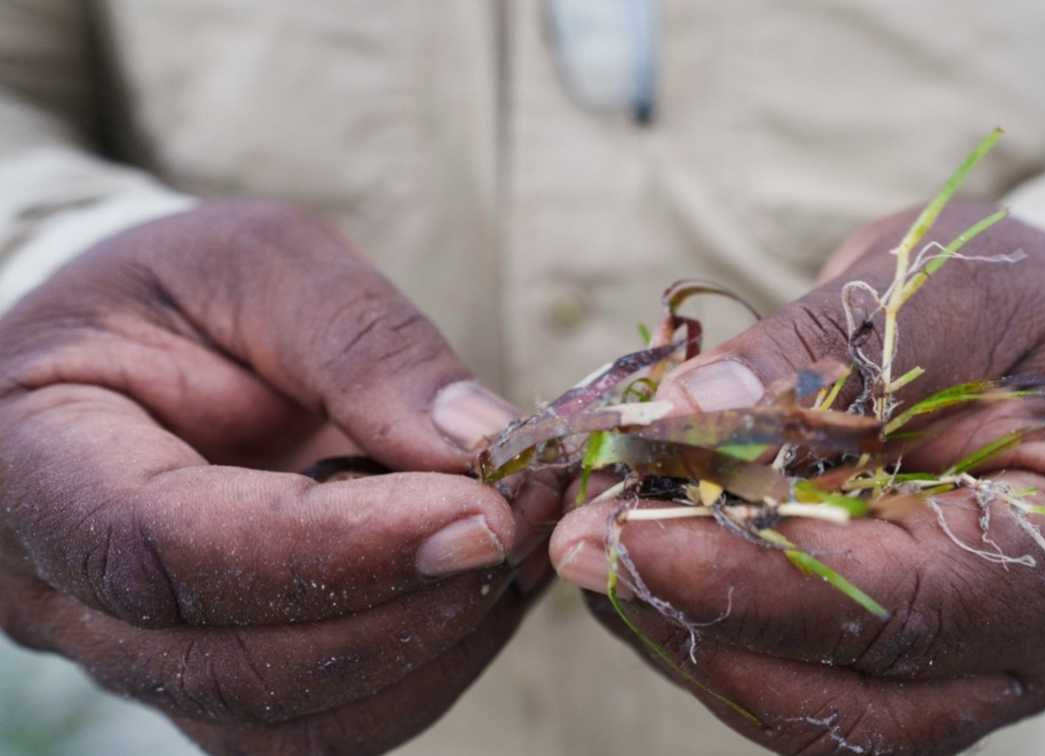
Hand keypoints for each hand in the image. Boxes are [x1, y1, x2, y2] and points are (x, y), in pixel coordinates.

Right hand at [0, 200, 558, 754]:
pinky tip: (482, 582)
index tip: (479, 511)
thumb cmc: (183, 293)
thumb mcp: (260, 262)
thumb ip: (359, 341)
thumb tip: (479, 445)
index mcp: (34, 463)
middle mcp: (64, 596)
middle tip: (530, 510)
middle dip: (414, 601)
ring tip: (518, 539)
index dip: (331, 549)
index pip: (163, 550)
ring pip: (299, 724)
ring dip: (438, 644)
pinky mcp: (220, 683)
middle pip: (240, 665)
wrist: (149, 352)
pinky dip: (430, 665)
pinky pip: (333, 726)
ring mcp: (141, 660)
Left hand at [550, 204, 1044, 755]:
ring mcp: (948, 663)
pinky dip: (694, 618)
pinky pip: (779, 672)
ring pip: (792, 704)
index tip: (611, 537)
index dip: (741, 577)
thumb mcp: (944, 291)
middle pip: (834, 698)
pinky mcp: (885, 652)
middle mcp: (1012, 644)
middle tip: (582, 541)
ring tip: (596, 533)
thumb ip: (820, 356)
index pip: (891, 606)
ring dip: (677, 627)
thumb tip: (679, 416)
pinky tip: (635, 549)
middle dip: (691, 622)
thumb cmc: (1025, 307)